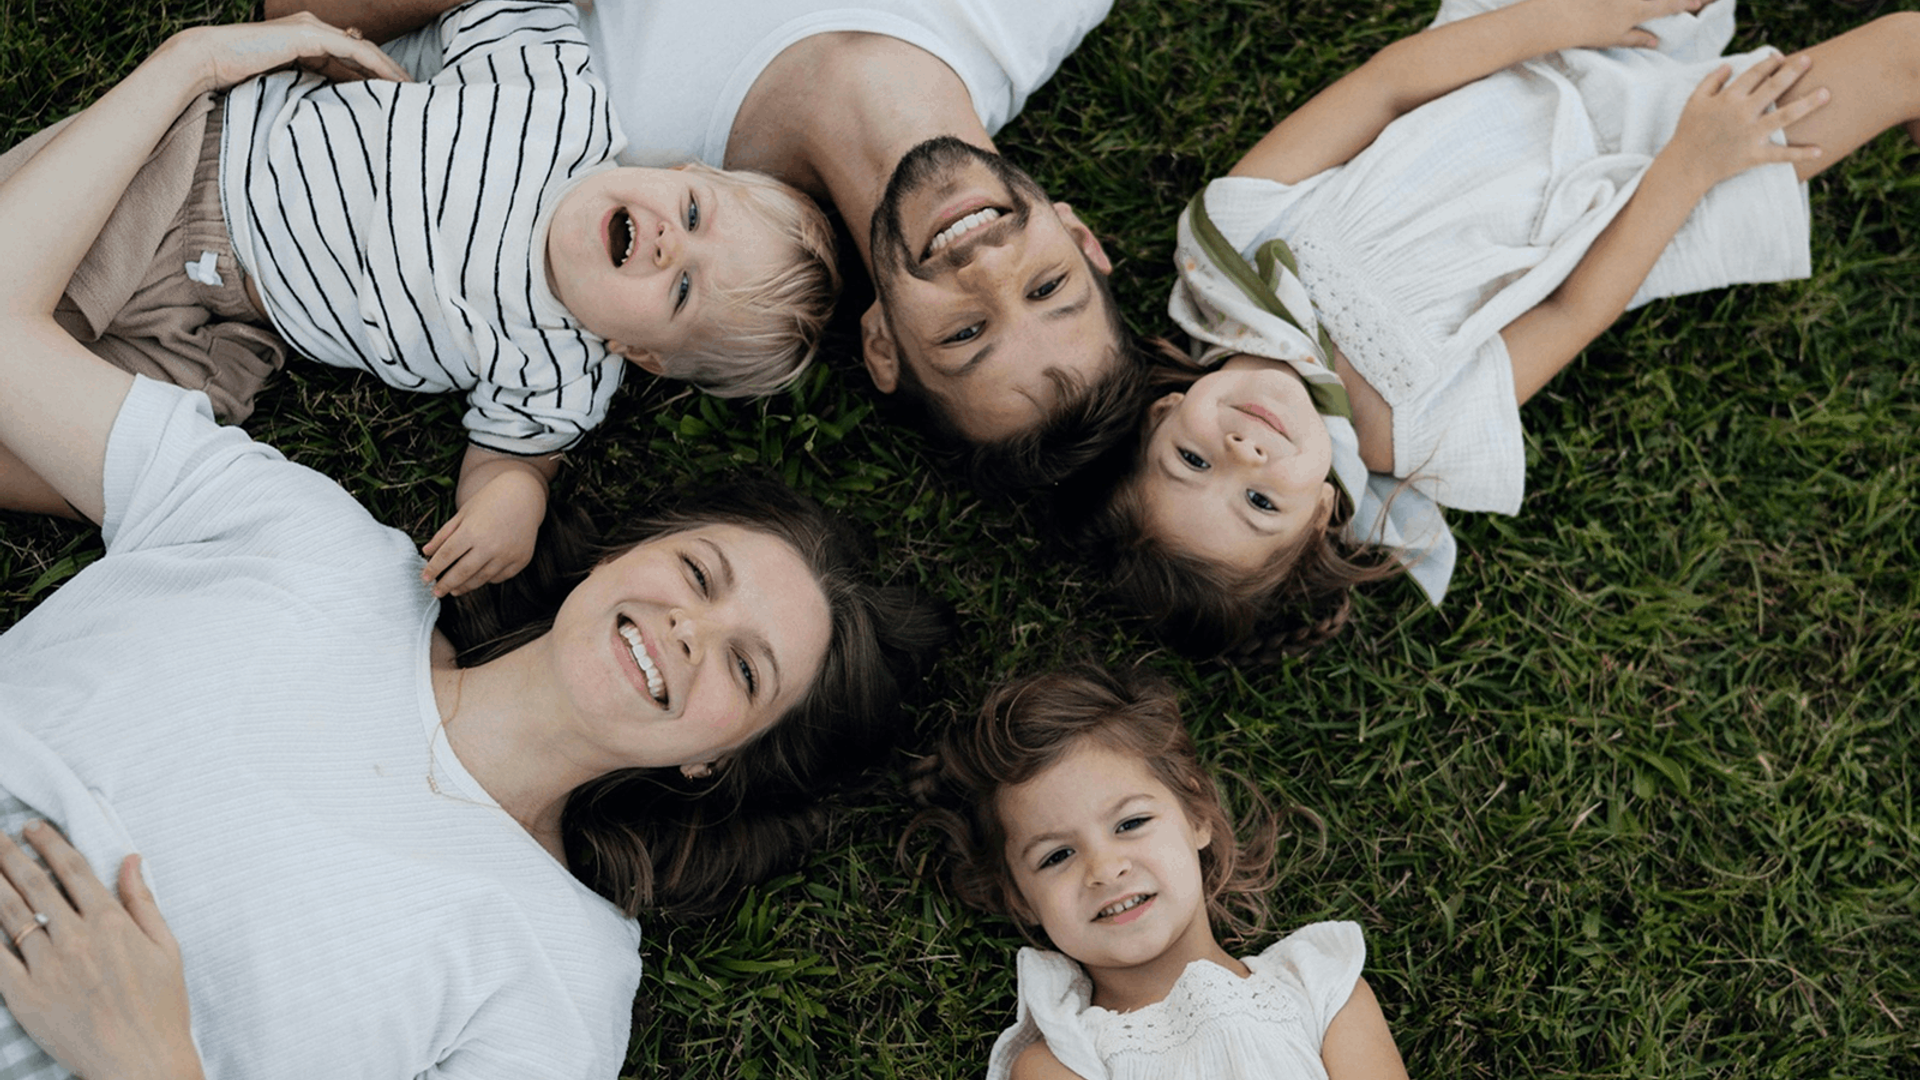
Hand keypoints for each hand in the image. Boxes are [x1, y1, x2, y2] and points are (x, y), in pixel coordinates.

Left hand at [0, 822, 201, 1079]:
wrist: (140, 1062)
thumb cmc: (161, 1007)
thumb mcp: (167, 948)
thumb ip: (143, 901)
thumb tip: (130, 859)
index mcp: (111, 923)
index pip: (72, 871)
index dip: (50, 844)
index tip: (33, 828)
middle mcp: (76, 938)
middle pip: (34, 885)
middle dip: (11, 855)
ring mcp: (47, 967)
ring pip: (10, 915)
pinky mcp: (25, 996)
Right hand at [162, 12, 412, 94]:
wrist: (210, 59)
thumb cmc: (240, 77)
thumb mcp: (286, 85)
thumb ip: (311, 88)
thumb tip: (335, 110)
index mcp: (309, 41)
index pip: (353, 59)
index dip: (378, 77)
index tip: (399, 99)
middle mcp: (314, 29)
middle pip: (364, 53)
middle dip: (392, 74)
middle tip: (417, 96)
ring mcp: (312, 29)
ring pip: (364, 51)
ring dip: (391, 72)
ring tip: (413, 93)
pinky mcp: (309, 35)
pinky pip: (353, 51)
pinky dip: (377, 67)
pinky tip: (395, 83)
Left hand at [421, 468, 549, 596]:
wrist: (524, 496)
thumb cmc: (489, 501)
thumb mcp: (463, 513)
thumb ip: (444, 534)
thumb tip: (426, 551)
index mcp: (472, 531)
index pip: (447, 556)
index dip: (433, 569)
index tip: (424, 578)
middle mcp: (490, 545)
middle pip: (462, 572)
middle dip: (446, 584)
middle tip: (436, 592)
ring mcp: (507, 555)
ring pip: (481, 579)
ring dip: (464, 587)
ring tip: (453, 590)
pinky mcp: (521, 560)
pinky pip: (499, 577)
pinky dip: (486, 580)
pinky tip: (477, 579)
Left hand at [1544, 0, 1708, 50]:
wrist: (1560, 15)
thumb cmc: (1586, 30)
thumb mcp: (1614, 38)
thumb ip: (1636, 37)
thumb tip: (1655, 40)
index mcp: (1640, 9)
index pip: (1669, 5)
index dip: (1686, 3)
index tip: (1699, 2)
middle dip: (1676, 0)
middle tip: (1694, 2)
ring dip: (1657, 3)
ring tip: (1657, 6)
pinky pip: (1623, 0)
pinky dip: (1634, 3)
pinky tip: (1631, 5)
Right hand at [1664, 53, 1827, 191]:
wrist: (1685, 166)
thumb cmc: (1688, 132)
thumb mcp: (1694, 101)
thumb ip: (1711, 80)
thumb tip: (1728, 65)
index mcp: (1728, 98)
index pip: (1754, 74)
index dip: (1769, 63)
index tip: (1780, 57)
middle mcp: (1743, 113)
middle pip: (1774, 88)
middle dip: (1792, 72)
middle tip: (1808, 61)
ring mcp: (1751, 135)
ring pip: (1785, 116)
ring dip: (1807, 104)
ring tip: (1826, 93)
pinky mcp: (1754, 155)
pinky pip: (1780, 155)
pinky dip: (1799, 154)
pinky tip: (1819, 150)